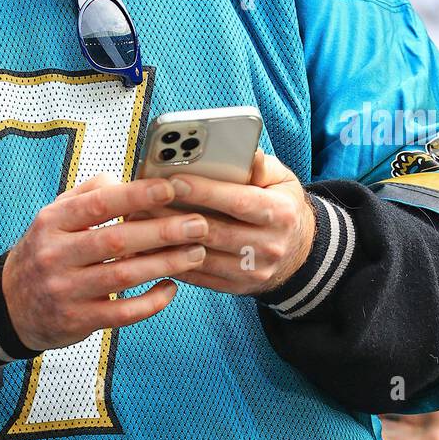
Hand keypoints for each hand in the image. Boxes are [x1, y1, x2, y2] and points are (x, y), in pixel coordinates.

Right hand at [1, 174, 208, 351]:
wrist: (9, 305)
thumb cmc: (44, 251)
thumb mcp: (54, 216)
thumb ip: (88, 193)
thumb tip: (125, 181)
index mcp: (52, 222)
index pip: (98, 204)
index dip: (137, 195)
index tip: (171, 188)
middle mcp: (56, 255)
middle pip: (116, 240)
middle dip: (163, 231)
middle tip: (198, 224)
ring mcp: (66, 291)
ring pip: (124, 276)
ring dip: (165, 264)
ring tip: (196, 253)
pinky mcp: (78, 321)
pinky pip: (122, 312)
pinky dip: (151, 301)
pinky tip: (171, 288)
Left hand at [131, 152, 315, 296]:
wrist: (299, 253)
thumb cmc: (281, 206)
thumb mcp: (282, 180)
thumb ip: (261, 165)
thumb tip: (246, 151)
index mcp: (280, 214)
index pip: (238, 202)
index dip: (204, 191)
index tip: (174, 180)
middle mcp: (268, 246)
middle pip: (214, 230)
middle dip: (175, 215)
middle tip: (143, 200)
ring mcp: (252, 271)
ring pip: (201, 256)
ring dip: (166, 240)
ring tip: (139, 222)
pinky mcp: (236, 288)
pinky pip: (198, 276)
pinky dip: (172, 261)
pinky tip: (150, 246)